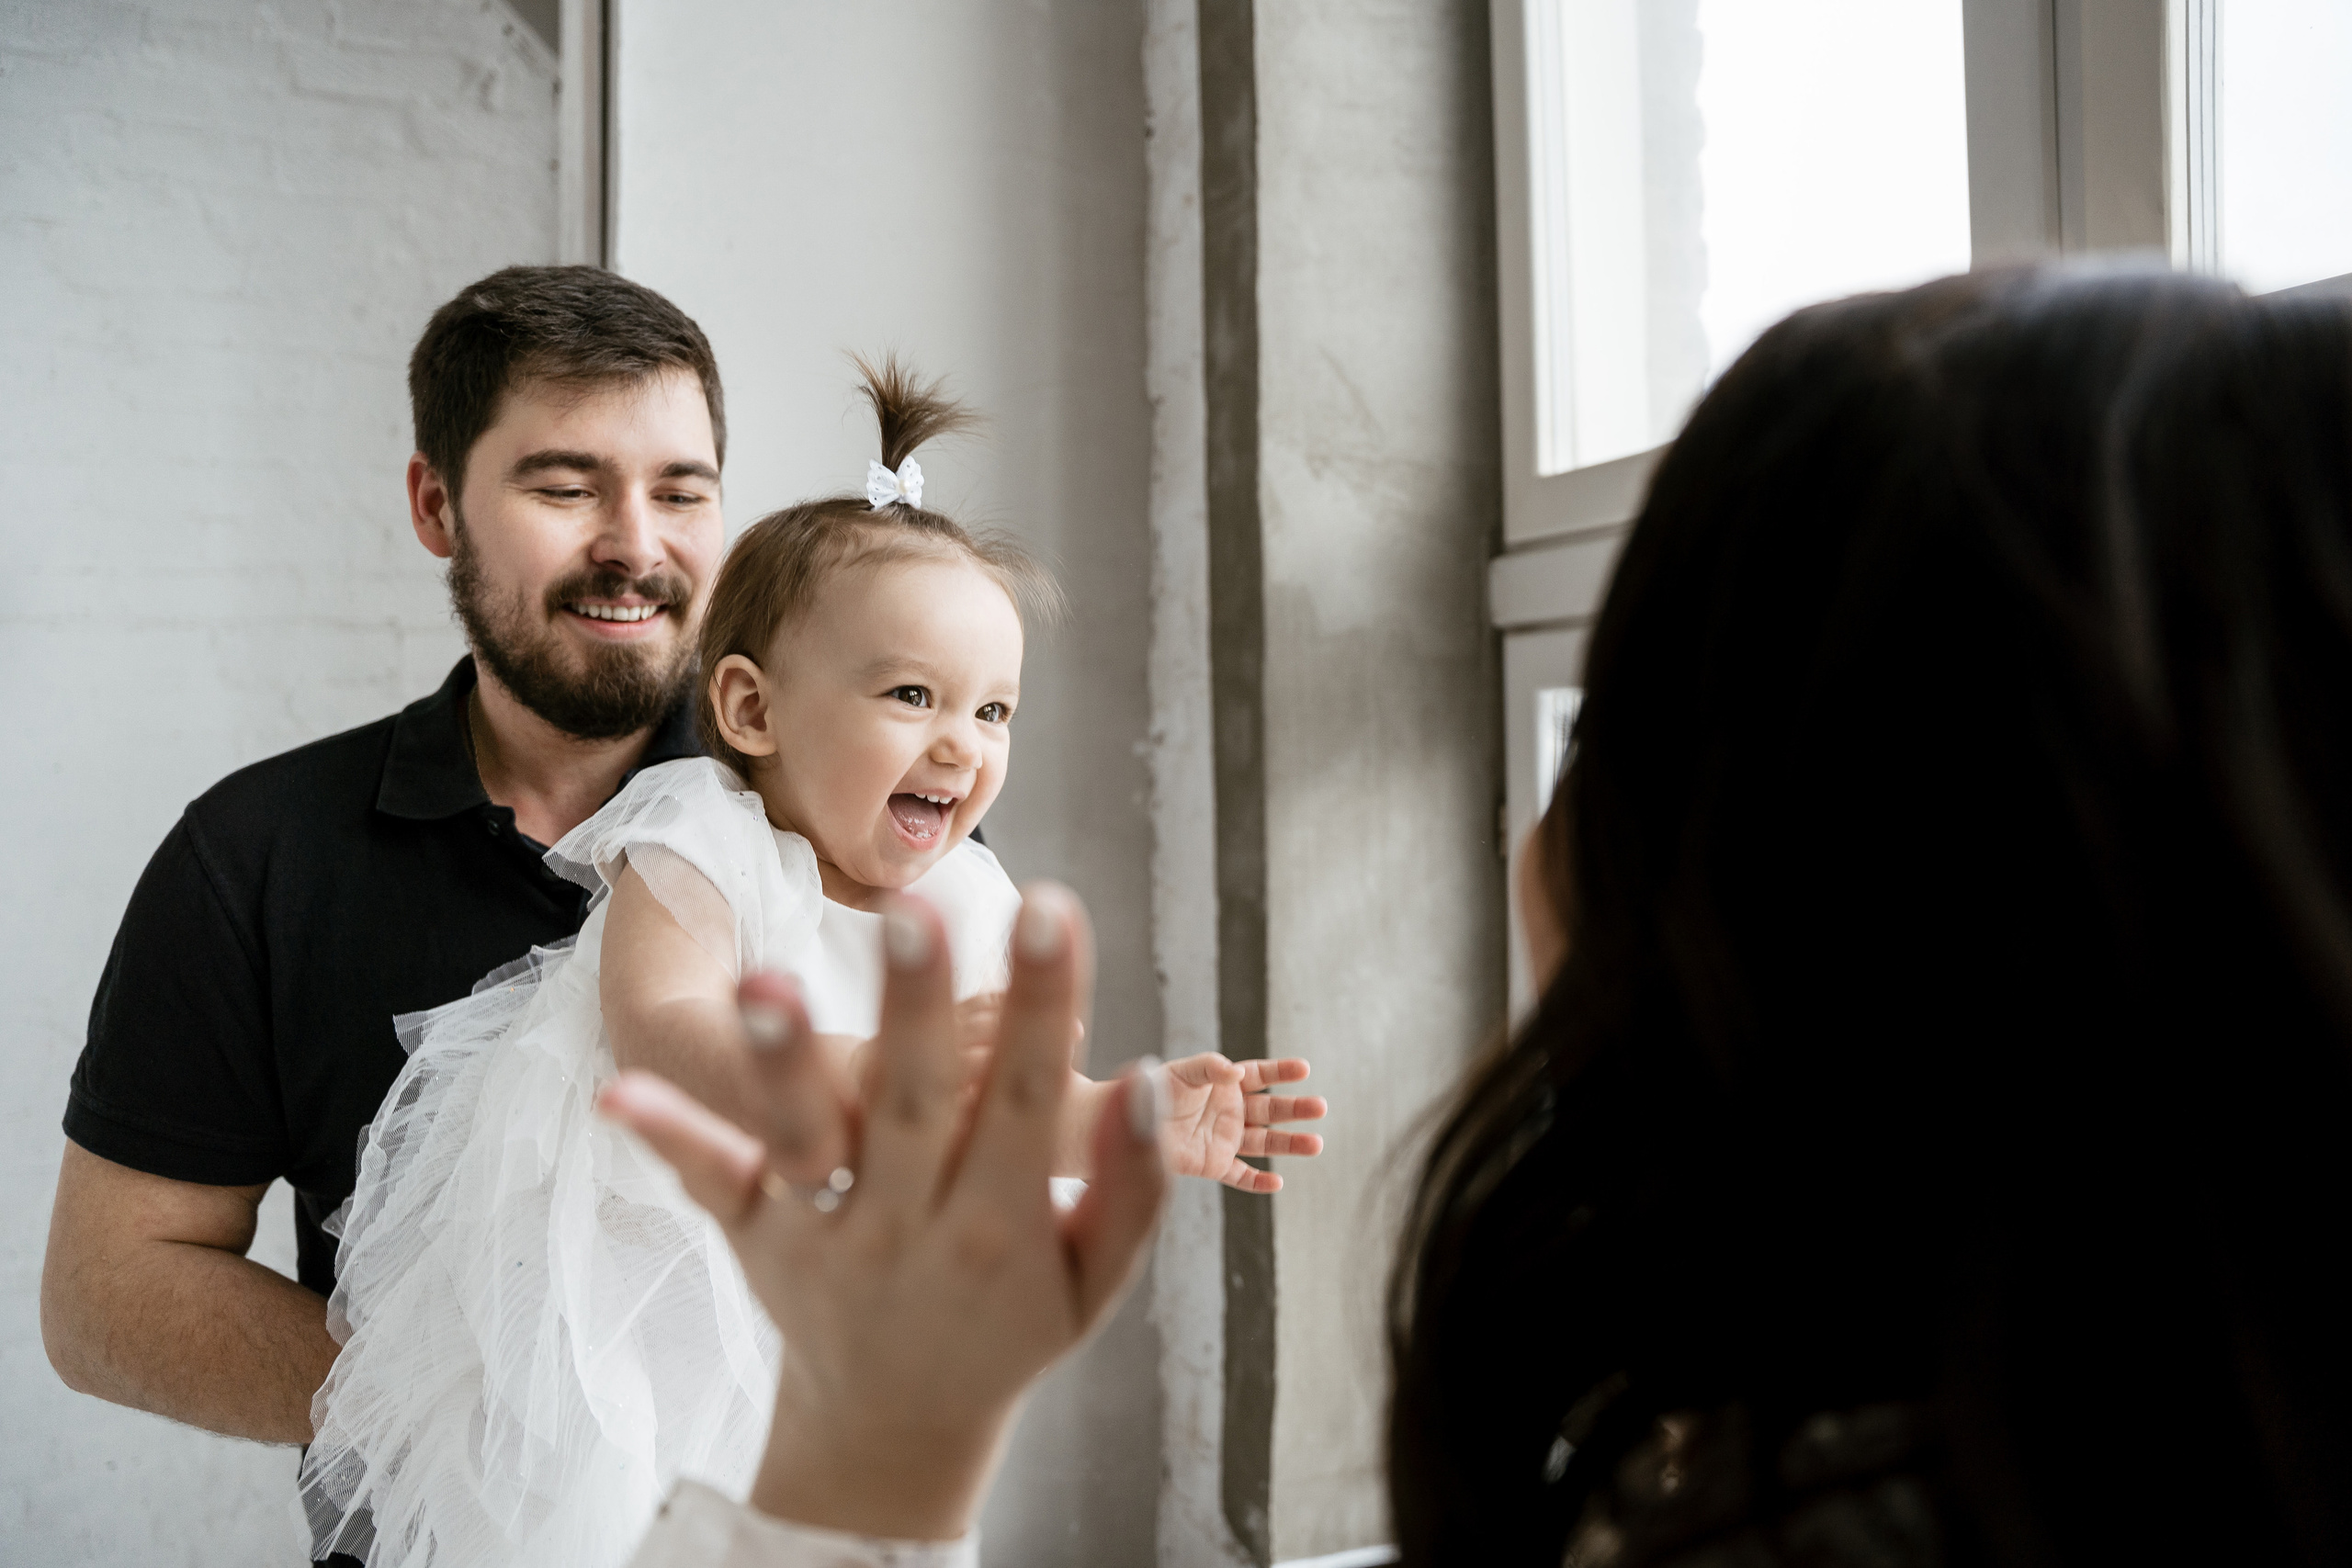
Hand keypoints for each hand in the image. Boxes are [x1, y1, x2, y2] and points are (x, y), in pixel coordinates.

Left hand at [597, 883, 1167, 1539]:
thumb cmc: (1009, 1327)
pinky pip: (714, 1184)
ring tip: (765, 980)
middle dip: (915, 1008)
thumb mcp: (1091, 1276)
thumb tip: (1146, 1079)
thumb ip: (1131, 1184)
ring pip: (806, 1140)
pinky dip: (671, 1140)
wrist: (896, 1430)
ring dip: (785, 1062)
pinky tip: (621, 1090)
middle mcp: (910, 1228)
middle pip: (913, 1104)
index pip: (1026, 1099)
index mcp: (1002, 1225)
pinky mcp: (757, 1239)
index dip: (1044, 1005)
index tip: (1052, 909)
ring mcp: (825, 1236)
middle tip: (914, 910)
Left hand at [1161, 1053, 1326, 1193]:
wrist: (1128, 1123)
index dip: (1281, 1072)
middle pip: (1271, 1110)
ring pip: (1265, 1142)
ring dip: (1290, 1143)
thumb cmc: (1153, 1091)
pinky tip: (1277, 1182)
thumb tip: (1236, 1073)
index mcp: (1225, 1085)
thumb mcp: (1181, 1072)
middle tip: (1320, 1107)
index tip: (1303, 1068)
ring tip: (1316, 1144)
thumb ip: (1209, 1068)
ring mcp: (1226, 1139)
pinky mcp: (1215, 1164)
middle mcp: (1231, 1112)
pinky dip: (1258, 1181)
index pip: (1260, 1076)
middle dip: (1296, 1109)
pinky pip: (1241, 1175)